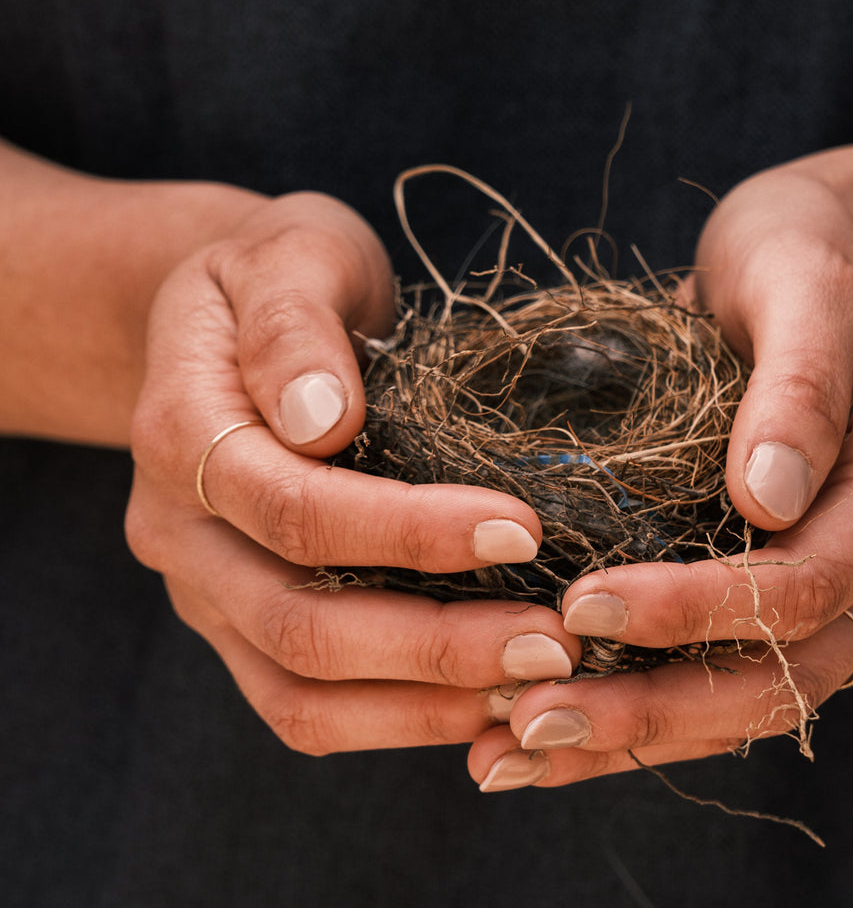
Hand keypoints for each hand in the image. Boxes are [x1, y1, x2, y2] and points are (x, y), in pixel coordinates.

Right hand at [125, 190, 580, 753]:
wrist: (239, 315)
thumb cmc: (284, 272)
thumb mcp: (291, 254)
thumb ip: (295, 325)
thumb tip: (321, 419)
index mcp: (181, 431)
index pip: (294, 508)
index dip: (408, 531)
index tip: (521, 528)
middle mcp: (177, 529)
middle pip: (297, 622)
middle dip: (435, 644)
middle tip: (554, 641)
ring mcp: (204, 587)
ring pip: (299, 690)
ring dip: (423, 702)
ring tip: (533, 683)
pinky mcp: (240, 622)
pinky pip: (305, 703)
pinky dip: (395, 718)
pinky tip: (481, 699)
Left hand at [465, 145, 852, 789]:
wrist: (815, 253)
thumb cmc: (808, 255)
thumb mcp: (807, 286)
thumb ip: (799, 386)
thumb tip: (768, 499)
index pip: (808, 583)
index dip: (700, 608)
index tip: (584, 604)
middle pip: (782, 672)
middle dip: (657, 707)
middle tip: (532, 723)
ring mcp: (834, 576)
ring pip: (749, 693)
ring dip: (636, 731)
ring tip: (516, 752)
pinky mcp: (775, 577)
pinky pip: (721, 666)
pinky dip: (640, 705)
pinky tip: (548, 729)